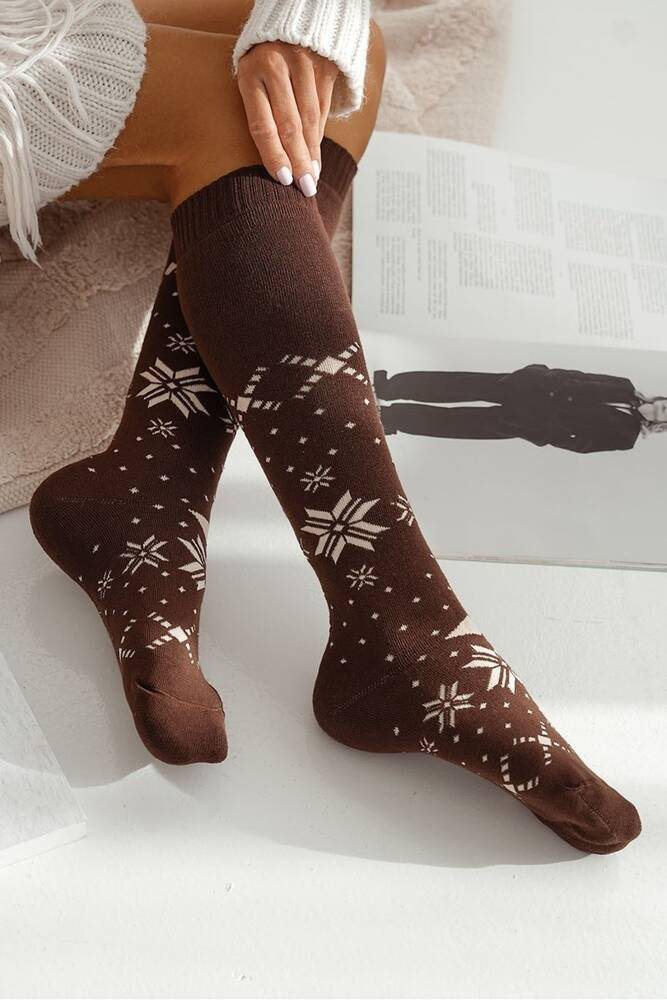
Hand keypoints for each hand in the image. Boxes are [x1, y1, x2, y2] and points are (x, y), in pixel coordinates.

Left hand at [236, 40, 338, 195]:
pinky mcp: (325, 63)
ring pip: (310, 120)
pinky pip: (323, 108)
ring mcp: (304, 62)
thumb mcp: (250, 78)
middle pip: (290, 126)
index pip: (262, 124)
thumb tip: (275, 163)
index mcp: (250, 72)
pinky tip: (317, 154)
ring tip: (313, 177)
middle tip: (306, 189)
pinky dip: (320, 134)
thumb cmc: (262, 61)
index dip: (274, 155)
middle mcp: (276, 65)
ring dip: (312, 153)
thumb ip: (259, 111)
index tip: (284, 181)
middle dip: (298, 162)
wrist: (289, 18)